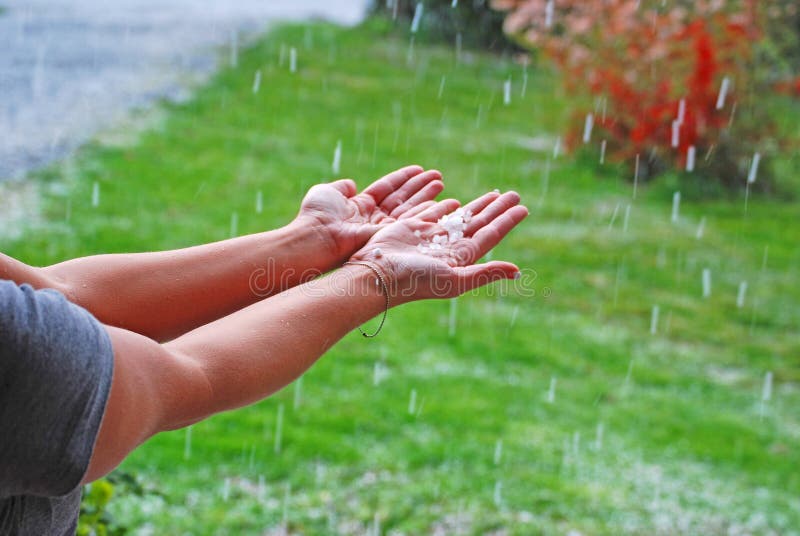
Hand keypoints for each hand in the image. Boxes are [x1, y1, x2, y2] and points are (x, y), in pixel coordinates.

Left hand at [296, 165, 444, 262]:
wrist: (317, 236)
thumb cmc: (318, 214)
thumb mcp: (328, 192)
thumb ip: (342, 187)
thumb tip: (352, 184)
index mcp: (360, 205)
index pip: (387, 189)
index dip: (404, 179)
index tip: (419, 169)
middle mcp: (374, 217)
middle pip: (402, 198)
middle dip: (420, 187)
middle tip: (438, 176)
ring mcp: (382, 227)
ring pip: (409, 209)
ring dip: (427, 196)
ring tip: (442, 184)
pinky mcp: (388, 236)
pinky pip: (410, 221)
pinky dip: (426, 212)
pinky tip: (439, 201)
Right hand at [349, 191, 528, 303]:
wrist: (379, 274)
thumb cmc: (416, 280)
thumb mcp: (455, 279)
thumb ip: (485, 273)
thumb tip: (517, 270)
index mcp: (461, 258)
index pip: (490, 235)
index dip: (506, 221)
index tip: (523, 208)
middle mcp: (448, 247)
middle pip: (479, 223)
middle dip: (496, 208)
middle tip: (514, 194)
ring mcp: (430, 238)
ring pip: (460, 216)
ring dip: (477, 205)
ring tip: (493, 194)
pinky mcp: (412, 228)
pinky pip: (435, 214)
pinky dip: (446, 207)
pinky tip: (455, 202)